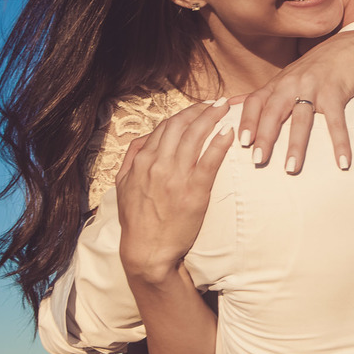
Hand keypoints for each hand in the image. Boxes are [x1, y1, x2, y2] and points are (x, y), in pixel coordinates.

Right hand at [117, 100, 234, 283]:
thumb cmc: (137, 220)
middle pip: (181, 126)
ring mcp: (176, 177)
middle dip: (200, 110)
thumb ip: (132, 159)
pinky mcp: (194, 191)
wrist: (147, 251)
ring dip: (211, 118)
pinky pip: (209, 160)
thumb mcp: (123, 186)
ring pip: (195, 137)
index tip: (199, 108)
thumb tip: (144, 140)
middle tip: (217, 103)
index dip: (184, 114)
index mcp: (142, 162)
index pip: (166, 127)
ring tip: (225, 109)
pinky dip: (219, 143)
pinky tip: (229, 132)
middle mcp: (157, 164)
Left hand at [239, 30, 353, 172]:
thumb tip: (229, 104)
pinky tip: (342, 162)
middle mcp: (292, 84)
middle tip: (258, 161)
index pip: (255, 101)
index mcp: (278, 84)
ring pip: (302, 119)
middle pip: (274, 112)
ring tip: (291, 169)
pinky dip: (340, 143)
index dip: (247, 121)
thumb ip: (262, 94)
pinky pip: (336, 122)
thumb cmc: (315, 68)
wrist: (350, 49)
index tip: (242, 143)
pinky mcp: (335, 92)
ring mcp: (313, 87)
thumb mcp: (286, 77)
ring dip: (296, 145)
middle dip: (265, 137)